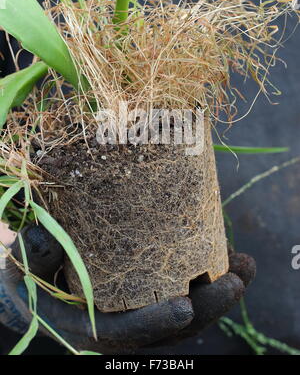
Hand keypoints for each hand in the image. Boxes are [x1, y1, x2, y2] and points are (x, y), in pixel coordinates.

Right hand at [0, 226, 255, 353]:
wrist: (36, 290)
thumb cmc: (27, 278)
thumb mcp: (20, 267)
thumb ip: (32, 254)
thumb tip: (47, 238)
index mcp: (86, 328)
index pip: (124, 333)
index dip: (154, 323)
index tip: (185, 308)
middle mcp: (119, 328)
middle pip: (170, 329)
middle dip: (208, 306)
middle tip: (238, 277)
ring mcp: (136, 315)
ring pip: (184, 315)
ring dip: (217, 293)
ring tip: (245, 265)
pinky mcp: (145, 300)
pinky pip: (180, 295)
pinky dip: (204, 279)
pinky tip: (225, 257)